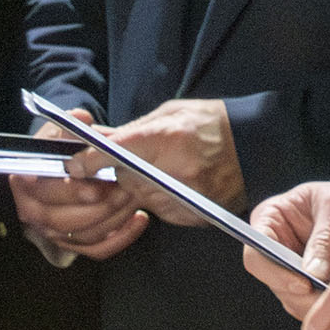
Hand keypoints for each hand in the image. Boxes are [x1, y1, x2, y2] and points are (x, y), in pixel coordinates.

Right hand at [7, 109, 149, 260]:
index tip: (95, 190)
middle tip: (122, 192)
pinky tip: (138, 217)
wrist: (89, 163)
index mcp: (26, 179)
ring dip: (111, 219)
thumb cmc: (77, 145)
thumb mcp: (73, 129)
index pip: (41, 191)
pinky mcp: (75, 242)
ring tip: (131, 197)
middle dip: (96, 208)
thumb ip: (75, 124)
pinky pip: (97, 249)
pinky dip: (121, 236)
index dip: (69, 191)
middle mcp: (33, 208)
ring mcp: (53, 229)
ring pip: (81, 235)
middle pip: (59, 221)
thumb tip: (80, 119)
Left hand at [98, 96, 242, 224]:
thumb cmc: (211, 123)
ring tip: (160, 170)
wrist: (255, 147)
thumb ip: (132, 130)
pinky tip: (174, 183)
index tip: (74, 166)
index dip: (89, 161)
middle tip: (127, 162)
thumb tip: (96, 138)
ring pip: (138, 198)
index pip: (115, 153)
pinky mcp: (190, 215)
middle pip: (122, 180)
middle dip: (117, 173)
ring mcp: (183, 196)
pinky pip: (158, 211)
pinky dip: (157, 200)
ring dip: (137, 187)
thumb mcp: (169, 114)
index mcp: (166, 137)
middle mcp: (173, 171)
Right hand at [246, 178, 329, 317]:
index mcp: (269, 222)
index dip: (276, 273)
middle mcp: (272, 251)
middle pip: (275, 284)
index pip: (256, 257)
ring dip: (319, 302)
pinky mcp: (305, 290)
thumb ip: (325, 238)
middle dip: (304, 294)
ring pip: (294, 301)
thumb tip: (312, 275)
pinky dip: (329, 305)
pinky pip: (312, 307)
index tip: (306, 284)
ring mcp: (287, 273)